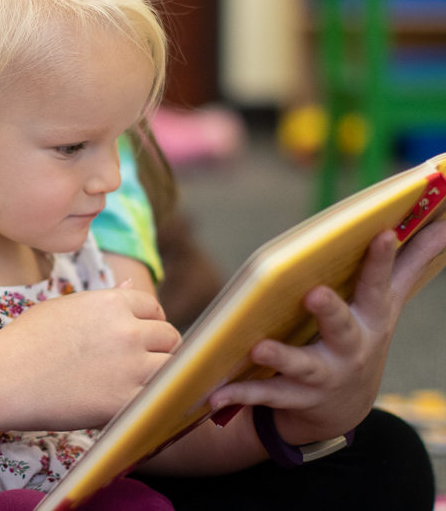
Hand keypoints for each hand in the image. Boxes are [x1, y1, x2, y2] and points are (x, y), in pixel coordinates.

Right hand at [0, 285, 180, 431]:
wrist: (5, 378)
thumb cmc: (26, 341)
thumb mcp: (65, 307)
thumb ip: (104, 299)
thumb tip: (131, 283)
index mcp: (111, 303)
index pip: (153, 307)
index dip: (149, 322)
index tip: (139, 336)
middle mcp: (127, 330)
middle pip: (169, 336)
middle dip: (159, 347)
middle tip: (142, 361)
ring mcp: (130, 366)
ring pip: (173, 366)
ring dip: (163, 373)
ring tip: (143, 382)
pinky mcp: (127, 400)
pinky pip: (161, 397)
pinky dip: (155, 399)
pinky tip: (140, 402)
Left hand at [211, 222, 445, 444]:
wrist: (341, 411)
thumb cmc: (360, 339)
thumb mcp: (386, 306)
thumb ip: (410, 265)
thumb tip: (445, 224)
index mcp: (370, 320)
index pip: (378, 285)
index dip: (382, 260)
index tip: (383, 232)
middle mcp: (350, 350)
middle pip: (341, 327)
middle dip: (329, 311)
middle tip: (314, 293)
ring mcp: (323, 377)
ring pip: (302, 366)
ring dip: (280, 357)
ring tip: (259, 348)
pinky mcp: (295, 399)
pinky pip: (265, 395)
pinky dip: (239, 394)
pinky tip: (213, 393)